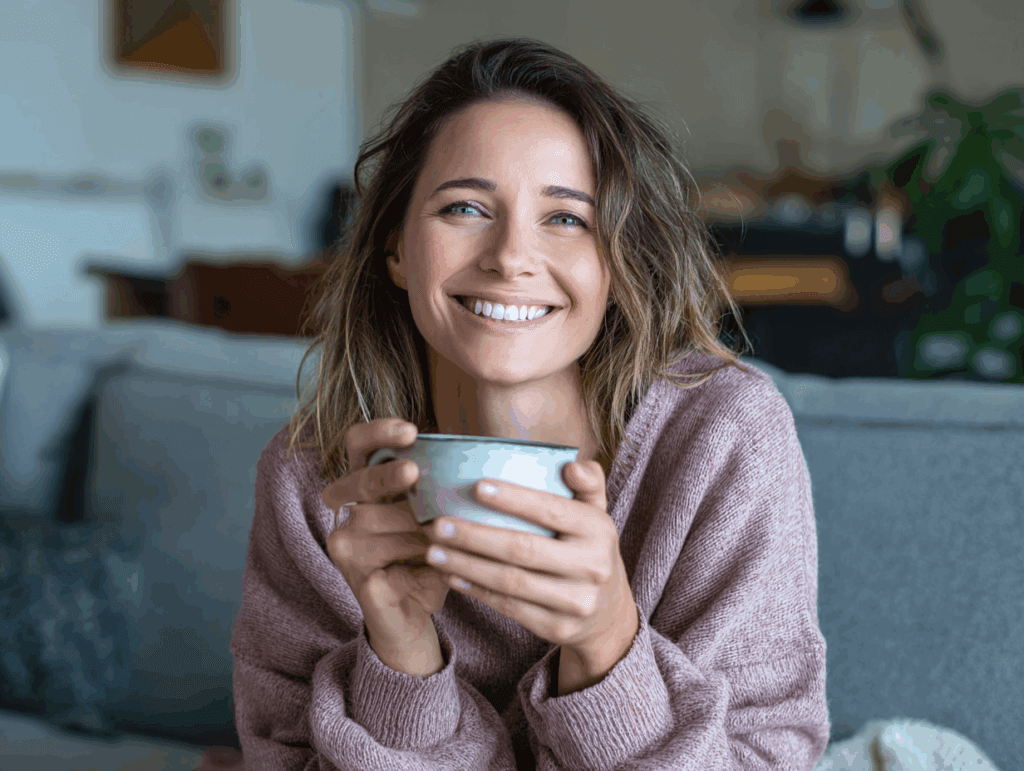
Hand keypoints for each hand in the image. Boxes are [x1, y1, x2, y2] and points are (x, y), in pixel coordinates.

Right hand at [321, 419, 450, 669]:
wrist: (416, 614)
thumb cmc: (430, 556)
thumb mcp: (436, 514)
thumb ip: (439, 485)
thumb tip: (471, 454)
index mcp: (366, 487)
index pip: (358, 445)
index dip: (378, 432)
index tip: (411, 430)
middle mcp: (348, 514)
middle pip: (361, 480)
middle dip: (387, 475)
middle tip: (412, 472)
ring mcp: (346, 549)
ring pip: (381, 523)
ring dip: (419, 528)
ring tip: (447, 534)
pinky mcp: (358, 582)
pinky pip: (392, 562)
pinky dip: (423, 561)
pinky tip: (442, 565)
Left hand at [422, 460, 637, 664]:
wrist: (608, 612)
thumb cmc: (588, 548)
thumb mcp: (596, 513)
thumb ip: (588, 483)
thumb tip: (571, 466)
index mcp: (599, 529)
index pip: (551, 510)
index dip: (513, 499)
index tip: (476, 487)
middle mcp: (592, 566)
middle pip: (523, 549)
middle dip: (474, 536)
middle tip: (437, 525)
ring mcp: (576, 602)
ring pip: (510, 581)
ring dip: (466, 565)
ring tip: (434, 551)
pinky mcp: (557, 628)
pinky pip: (509, 606)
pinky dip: (476, 590)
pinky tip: (451, 575)